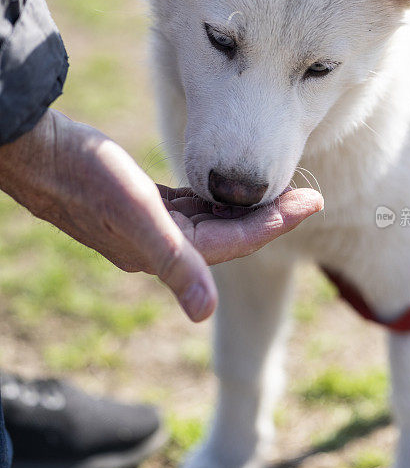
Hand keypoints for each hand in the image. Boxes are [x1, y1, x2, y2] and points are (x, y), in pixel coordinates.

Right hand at [0, 110, 322, 320]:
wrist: (38, 153)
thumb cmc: (84, 175)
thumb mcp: (134, 212)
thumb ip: (173, 261)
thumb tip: (205, 314)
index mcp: (166, 252)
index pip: (237, 242)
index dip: (278, 222)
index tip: (314, 202)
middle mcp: (162, 247)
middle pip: (231, 236)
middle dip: (271, 216)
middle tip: (310, 195)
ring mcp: (152, 228)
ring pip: (213, 224)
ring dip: (246, 209)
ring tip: (280, 191)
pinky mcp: (141, 207)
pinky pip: (190, 210)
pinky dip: (214, 202)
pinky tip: (226, 191)